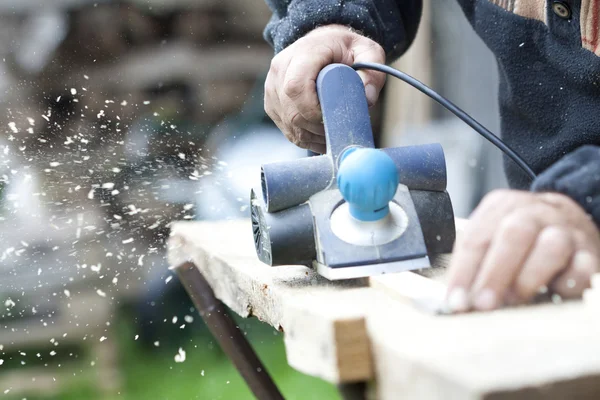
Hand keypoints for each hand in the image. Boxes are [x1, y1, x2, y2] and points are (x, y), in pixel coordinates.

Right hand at [264, 24, 385, 153]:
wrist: (320, 45)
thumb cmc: (344, 49)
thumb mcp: (365, 50)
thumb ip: (372, 71)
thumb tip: (367, 99)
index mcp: (302, 54)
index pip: (296, 87)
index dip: (314, 110)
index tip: (336, 117)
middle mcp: (280, 71)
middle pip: (293, 112)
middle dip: (319, 128)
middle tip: (342, 129)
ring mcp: (272, 90)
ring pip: (290, 125)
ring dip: (315, 136)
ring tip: (336, 132)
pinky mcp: (272, 106)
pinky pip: (289, 130)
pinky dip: (308, 138)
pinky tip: (324, 136)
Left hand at [445, 190, 599, 312]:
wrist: (569, 219)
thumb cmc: (520, 238)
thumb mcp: (492, 237)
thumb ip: (474, 264)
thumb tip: (458, 301)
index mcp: (502, 207)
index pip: (476, 238)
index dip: (463, 272)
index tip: (456, 301)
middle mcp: (534, 213)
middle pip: (513, 235)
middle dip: (494, 273)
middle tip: (483, 305)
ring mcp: (565, 230)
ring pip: (551, 245)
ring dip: (529, 277)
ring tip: (515, 300)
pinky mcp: (589, 251)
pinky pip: (583, 267)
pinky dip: (567, 283)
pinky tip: (553, 293)